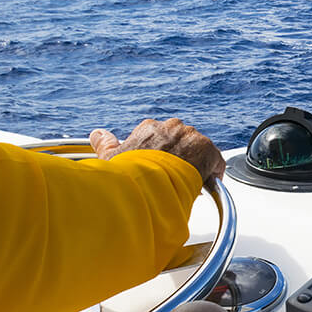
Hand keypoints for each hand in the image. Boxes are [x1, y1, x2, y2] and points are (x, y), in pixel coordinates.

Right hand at [90, 118, 225, 183]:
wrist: (149, 183)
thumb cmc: (129, 174)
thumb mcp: (110, 159)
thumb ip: (105, 144)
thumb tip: (97, 134)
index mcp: (150, 128)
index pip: (161, 138)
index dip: (162, 156)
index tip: (161, 169)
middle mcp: (171, 127)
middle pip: (181, 142)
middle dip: (180, 158)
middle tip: (174, 178)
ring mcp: (190, 136)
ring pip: (197, 150)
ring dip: (195, 164)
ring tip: (188, 182)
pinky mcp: (206, 149)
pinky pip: (214, 159)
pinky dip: (213, 171)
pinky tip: (206, 183)